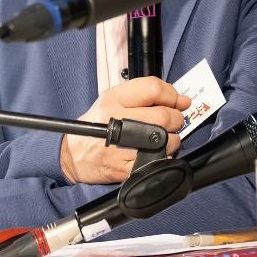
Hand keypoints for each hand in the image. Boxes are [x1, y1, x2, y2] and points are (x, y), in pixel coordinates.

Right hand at [60, 76, 189, 183]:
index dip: (172, 95)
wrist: (73, 155)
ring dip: (172, 139)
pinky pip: (159, 160)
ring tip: (161, 138)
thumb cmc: (97, 125)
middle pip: (164, 116)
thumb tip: (182, 100)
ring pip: (166, 140)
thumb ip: (145, 94)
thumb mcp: (113, 99)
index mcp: (114, 99)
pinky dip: (164, 157)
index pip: (153, 89)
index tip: (178, 100)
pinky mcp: (124, 168)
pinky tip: (154, 153)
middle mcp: (116, 120)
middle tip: (173, 121)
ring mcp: (120, 146)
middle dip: (176, 118)